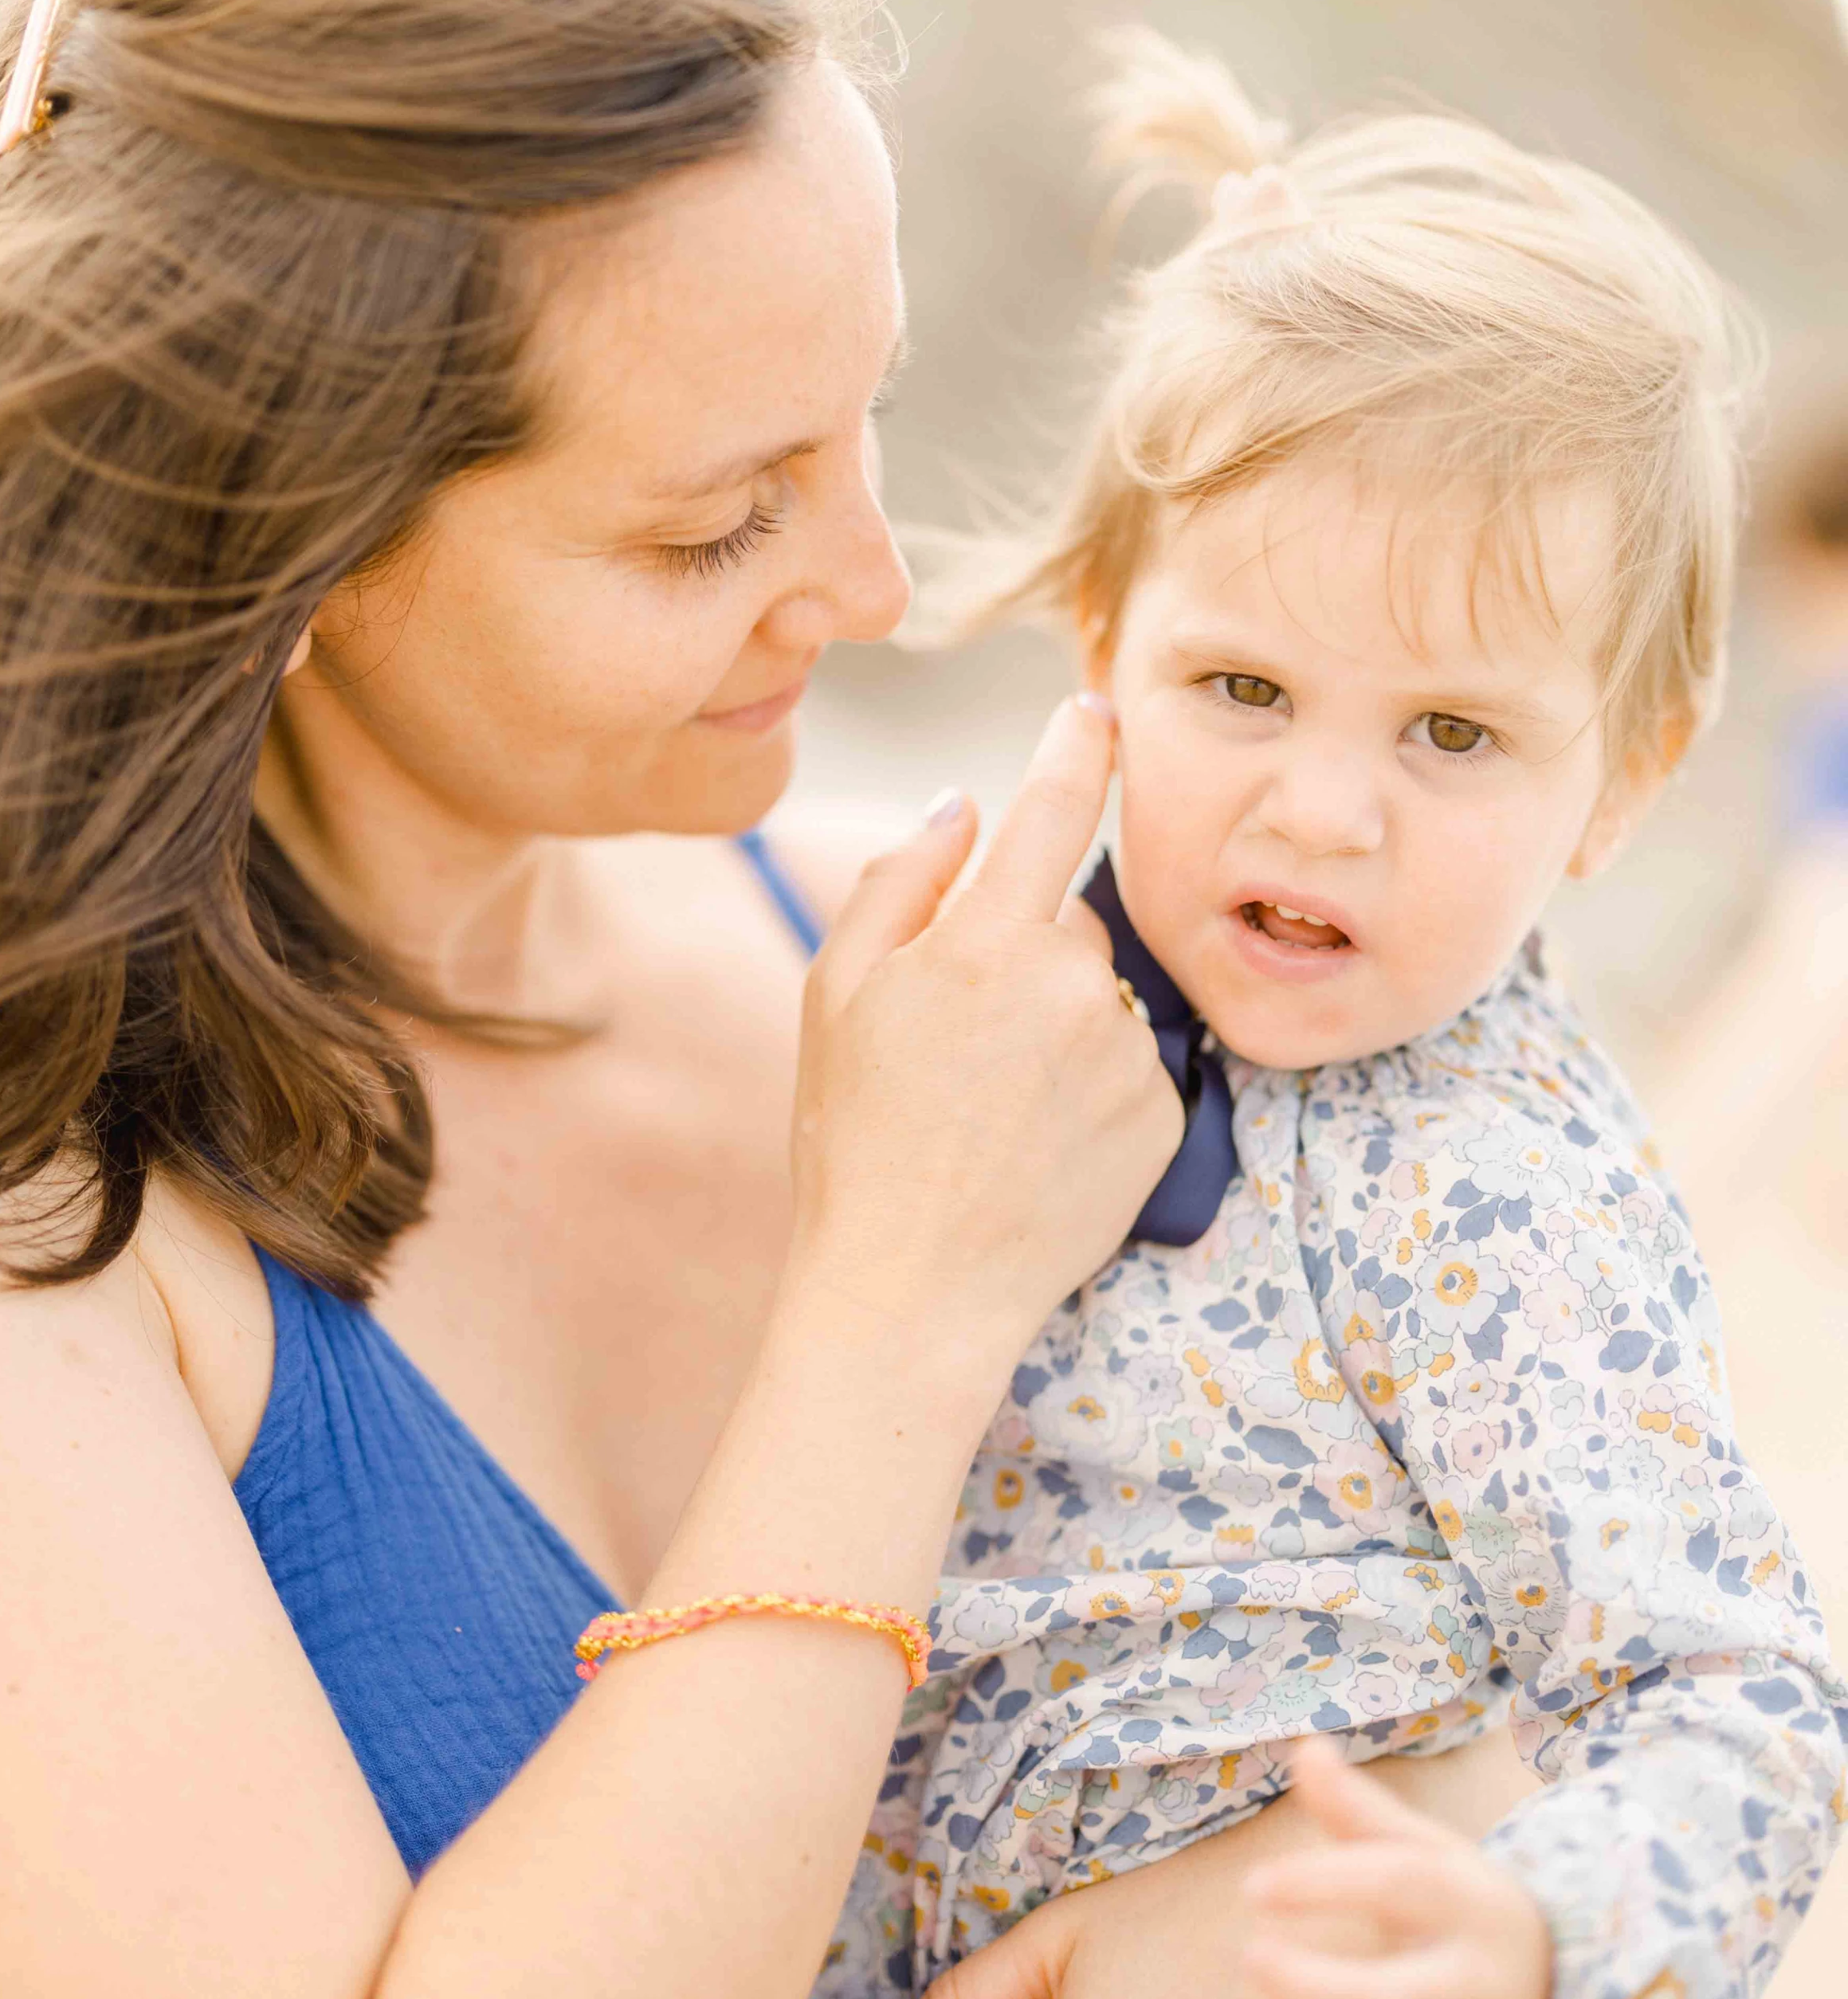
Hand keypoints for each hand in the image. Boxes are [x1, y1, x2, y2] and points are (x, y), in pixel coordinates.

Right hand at [789, 695, 1181, 1395]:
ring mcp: (1127, 1056)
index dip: (1077, 746)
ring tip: (995, 1106)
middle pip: (1067, 923)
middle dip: (1023, 954)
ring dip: (1061, 1026)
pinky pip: (1131, 1065)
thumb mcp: (835, 996)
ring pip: (1103, 998)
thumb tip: (961, 803)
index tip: (1095, 707)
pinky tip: (1036, 1141)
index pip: (1054, 806)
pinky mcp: (1163, 1118)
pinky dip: (1092, 1087)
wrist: (915, 1291)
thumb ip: (899, 882)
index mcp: (986, 944)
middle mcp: (1074, 988)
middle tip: (958, 1043)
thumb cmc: (855, 1142)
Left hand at [1236, 1741, 1552, 1998]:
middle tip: (1252, 1964)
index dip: (1328, 1885)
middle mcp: (1467, 1990)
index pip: (1395, 1890)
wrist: (1558, 1976)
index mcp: (1464, 1906)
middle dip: (1328, 1992)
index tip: (1255, 1886)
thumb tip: (1304, 1748)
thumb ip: (1360, 1810)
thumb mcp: (1426, 1846)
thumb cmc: (1463, 1898)